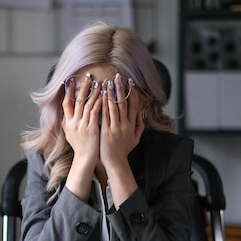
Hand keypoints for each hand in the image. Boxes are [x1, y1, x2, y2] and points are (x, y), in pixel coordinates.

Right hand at [62, 74, 102, 199]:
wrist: (85, 159)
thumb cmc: (80, 148)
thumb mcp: (69, 135)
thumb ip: (67, 124)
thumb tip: (64, 115)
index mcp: (67, 123)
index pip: (66, 103)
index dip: (68, 91)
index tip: (70, 81)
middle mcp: (73, 122)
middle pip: (78, 101)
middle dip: (83, 87)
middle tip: (88, 76)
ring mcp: (82, 125)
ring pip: (87, 104)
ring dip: (93, 92)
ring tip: (99, 82)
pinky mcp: (91, 128)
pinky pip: (95, 112)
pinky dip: (99, 103)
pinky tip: (104, 96)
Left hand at [98, 75, 144, 206]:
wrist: (115, 162)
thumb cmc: (124, 150)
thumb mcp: (135, 138)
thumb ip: (139, 126)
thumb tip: (141, 114)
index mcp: (132, 125)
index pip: (134, 105)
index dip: (132, 93)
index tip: (129, 82)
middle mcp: (125, 125)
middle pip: (123, 103)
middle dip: (120, 89)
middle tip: (118, 77)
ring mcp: (115, 128)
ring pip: (113, 107)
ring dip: (111, 94)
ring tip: (108, 82)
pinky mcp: (106, 132)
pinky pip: (104, 115)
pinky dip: (102, 105)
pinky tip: (100, 96)